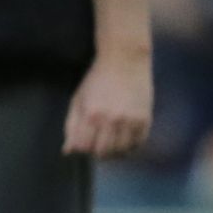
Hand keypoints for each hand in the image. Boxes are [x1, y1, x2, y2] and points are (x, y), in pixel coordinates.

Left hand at [63, 44, 152, 158]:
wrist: (125, 59)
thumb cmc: (97, 79)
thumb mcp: (78, 99)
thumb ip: (71, 126)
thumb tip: (67, 151)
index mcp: (91, 114)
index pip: (83, 147)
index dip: (81, 147)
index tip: (84, 140)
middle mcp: (111, 120)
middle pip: (102, 153)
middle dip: (97, 151)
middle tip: (97, 141)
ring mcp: (130, 121)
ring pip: (121, 152)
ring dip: (114, 151)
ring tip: (111, 140)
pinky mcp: (145, 119)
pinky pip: (137, 144)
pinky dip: (130, 146)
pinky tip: (124, 137)